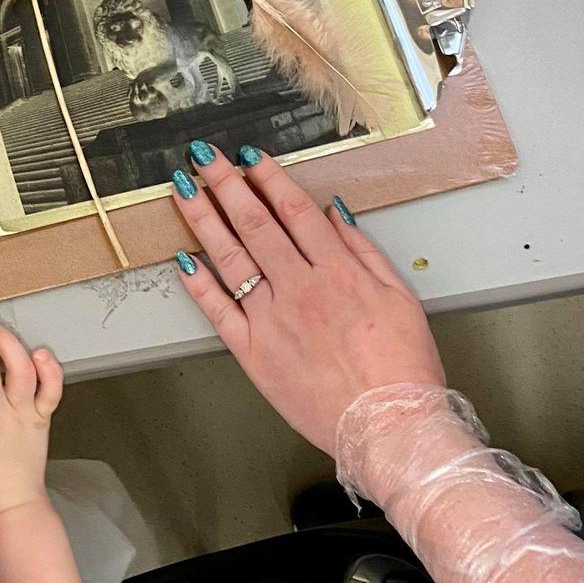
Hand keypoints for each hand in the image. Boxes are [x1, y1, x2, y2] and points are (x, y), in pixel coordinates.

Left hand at [170, 145, 444, 456]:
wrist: (387, 426)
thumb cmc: (401, 370)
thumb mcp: (400, 297)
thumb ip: (364, 252)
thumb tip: (334, 215)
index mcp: (337, 272)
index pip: (292, 210)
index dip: (266, 178)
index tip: (248, 156)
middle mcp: (299, 289)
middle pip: (254, 224)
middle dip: (225, 185)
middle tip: (203, 158)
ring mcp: (272, 320)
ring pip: (230, 259)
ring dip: (203, 220)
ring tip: (183, 191)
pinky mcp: (254, 354)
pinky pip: (219, 312)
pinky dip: (199, 284)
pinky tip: (183, 259)